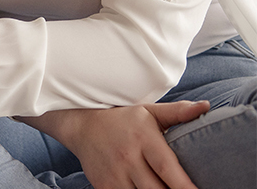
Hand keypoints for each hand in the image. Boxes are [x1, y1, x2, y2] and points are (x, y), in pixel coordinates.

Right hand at [28, 101, 208, 188]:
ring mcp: (114, 174)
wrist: (82, 125)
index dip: (184, 186)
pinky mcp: (104, 186)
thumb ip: (178, 112)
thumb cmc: (123, 119)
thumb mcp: (149, 111)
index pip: (167, 168)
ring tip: (163, 188)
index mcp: (144, 139)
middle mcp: (128, 158)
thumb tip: (206, 107)